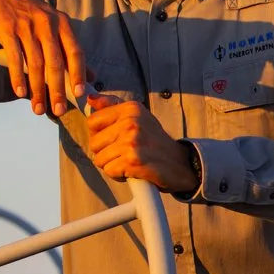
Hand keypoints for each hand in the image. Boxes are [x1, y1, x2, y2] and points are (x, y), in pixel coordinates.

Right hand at [0, 0, 86, 115]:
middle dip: (57, 89)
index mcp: (63, 24)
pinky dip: (17, 77)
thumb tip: (92, 77)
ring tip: (38, 108)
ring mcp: (26, 26)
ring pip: (35, 63)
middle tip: (58, 110)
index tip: (78, 94)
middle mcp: (47, 24)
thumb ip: (72, 52)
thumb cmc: (33, 17)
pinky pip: (14, 58)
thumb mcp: (56, 28)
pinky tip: (21, 92)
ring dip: (37, 89)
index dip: (78, 73)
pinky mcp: (8, 29)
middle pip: (55, 62)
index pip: (75, 51)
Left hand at [85, 94, 199, 193]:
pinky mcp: (132, 160)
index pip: (93, 121)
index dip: (100, 135)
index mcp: (131, 109)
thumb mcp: (138, 117)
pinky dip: (119, 175)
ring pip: (100, 159)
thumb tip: (90, 97)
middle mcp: (131, 122)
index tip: (114, 139)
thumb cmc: (156, 143)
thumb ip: (113, 106)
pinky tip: (133, 171)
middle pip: (94, 142)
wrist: (182, 164)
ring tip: (130, 161)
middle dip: (106, 152)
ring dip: (112, 165)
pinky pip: (109, 171)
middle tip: (125, 153)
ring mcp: (132, 141)